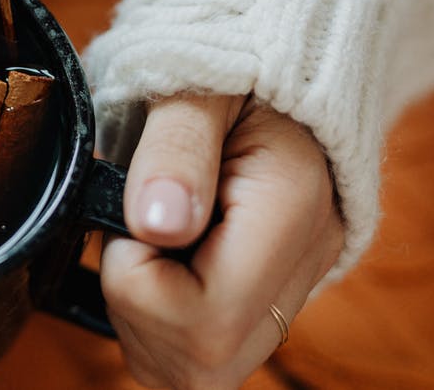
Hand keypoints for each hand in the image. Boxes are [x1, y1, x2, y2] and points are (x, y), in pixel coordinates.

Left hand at [101, 94, 345, 388]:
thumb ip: (173, 150)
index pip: (203, 311)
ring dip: (147, 316)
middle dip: (137, 305)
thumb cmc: (226, 73)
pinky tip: (164, 263)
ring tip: (151, 243)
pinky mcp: (266, 306)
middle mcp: (305, 267)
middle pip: (203, 358)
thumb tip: (155, 226)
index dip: (135, 274)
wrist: (271, 75)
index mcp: (292, 205)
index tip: (128, 214)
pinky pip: (201, 356)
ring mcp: (291, 294)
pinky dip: (162, 322)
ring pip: (199, 369)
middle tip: (133, 234)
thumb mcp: (193, 85)